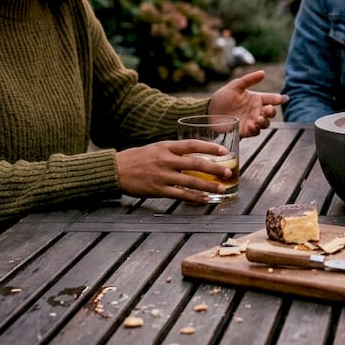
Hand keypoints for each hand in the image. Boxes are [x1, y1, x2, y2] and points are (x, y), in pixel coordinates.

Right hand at [115, 138, 231, 202]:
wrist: (115, 170)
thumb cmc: (136, 158)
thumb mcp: (155, 148)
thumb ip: (173, 150)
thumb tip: (193, 153)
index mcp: (166, 146)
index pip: (192, 145)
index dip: (209, 147)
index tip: (223, 150)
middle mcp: (166, 160)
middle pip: (195, 163)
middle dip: (214, 168)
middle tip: (228, 172)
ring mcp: (162, 175)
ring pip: (191, 181)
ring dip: (209, 185)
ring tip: (222, 187)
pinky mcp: (158, 190)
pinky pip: (180, 194)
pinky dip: (194, 198)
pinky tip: (204, 200)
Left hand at [207, 70, 287, 136]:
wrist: (210, 110)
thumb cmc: (223, 97)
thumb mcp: (235, 86)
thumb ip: (249, 80)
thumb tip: (263, 72)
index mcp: (256, 99)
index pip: (271, 99)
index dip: (277, 99)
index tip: (280, 99)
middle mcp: (256, 110)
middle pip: (270, 112)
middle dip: (271, 111)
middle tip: (268, 109)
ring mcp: (251, 121)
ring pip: (265, 123)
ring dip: (265, 121)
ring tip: (260, 118)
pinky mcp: (245, 130)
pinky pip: (255, 132)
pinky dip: (256, 129)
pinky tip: (254, 125)